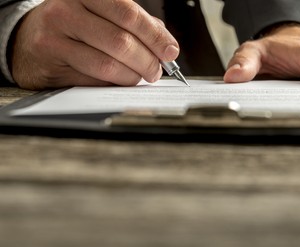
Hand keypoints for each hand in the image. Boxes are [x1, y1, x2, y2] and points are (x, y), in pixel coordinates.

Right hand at [11, 0, 178, 88]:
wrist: (30, 39)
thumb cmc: (74, 26)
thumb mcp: (102, 15)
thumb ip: (135, 26)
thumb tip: (166, 45)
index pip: (129, 14)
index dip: (154, 36)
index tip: (170, 51)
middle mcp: (67, 11)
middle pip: (121, 41)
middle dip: (147, 61)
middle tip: (156, 71)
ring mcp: (55, 37)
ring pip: (107, 64)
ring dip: (132, 76)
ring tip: (140, 77)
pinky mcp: (51, 62)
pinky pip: (92, 80)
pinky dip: (113, 84)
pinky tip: (119, 80)